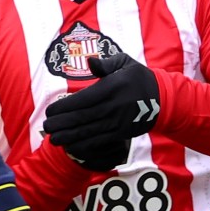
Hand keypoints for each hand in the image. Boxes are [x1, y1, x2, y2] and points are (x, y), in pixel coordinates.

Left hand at [42, 50, 158, 169]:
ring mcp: (118, 121)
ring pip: (89, 131)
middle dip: (62, 124)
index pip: (83, 99)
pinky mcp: (122, 133)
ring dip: (70, 137)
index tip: (50, 111)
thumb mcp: (125, 63)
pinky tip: (72, 148)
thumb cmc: (139, 78)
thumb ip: (106, 64)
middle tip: (46, 127)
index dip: (64, 107)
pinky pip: (101, 141)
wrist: (163, 98)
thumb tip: (90, 63)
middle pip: (82, 117)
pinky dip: (85, 146)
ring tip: (53, 140)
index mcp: (111, 87)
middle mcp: (113, 106)